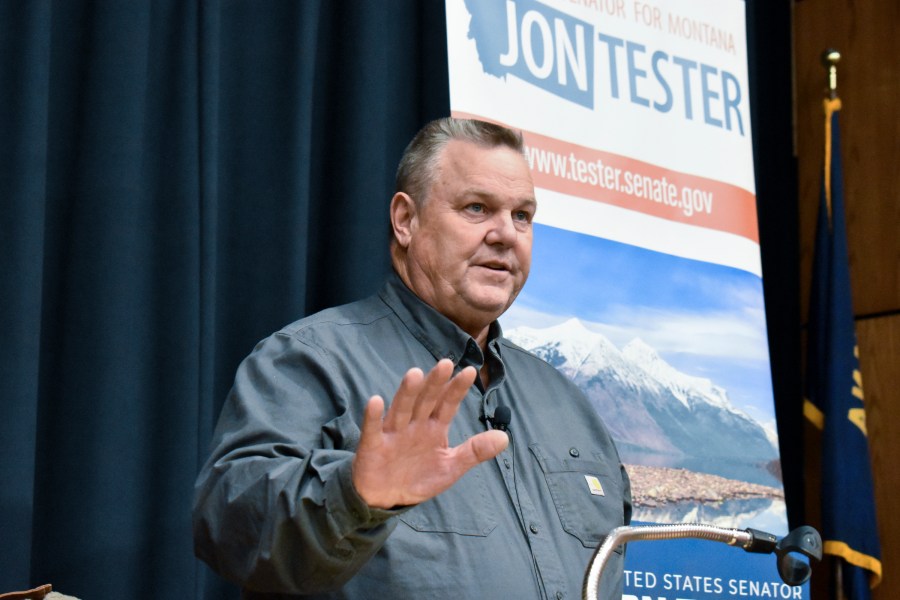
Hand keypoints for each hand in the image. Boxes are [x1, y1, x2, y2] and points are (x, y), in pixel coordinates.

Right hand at [351, 358, 508, 508]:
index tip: (470, 371)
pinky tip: (375, 401)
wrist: (386, 498)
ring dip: (407, 393)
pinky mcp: (373, 445)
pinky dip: (373, 416)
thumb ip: (475, 451)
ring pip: (401, 409)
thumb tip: (505, 437)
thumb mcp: (451, 467)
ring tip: (415, 374)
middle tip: (445, 363)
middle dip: (435, 383)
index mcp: (434, 427)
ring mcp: (393, 433)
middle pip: (426, 400)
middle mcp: (414, 424)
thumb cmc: (418, 477)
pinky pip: (373, 429)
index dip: (457, 389)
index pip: (448, 404)